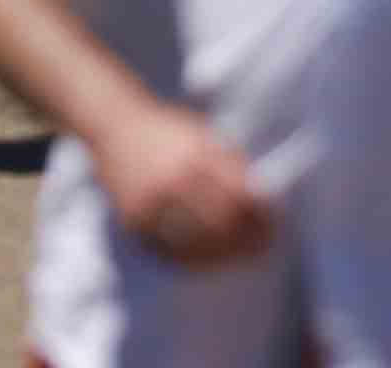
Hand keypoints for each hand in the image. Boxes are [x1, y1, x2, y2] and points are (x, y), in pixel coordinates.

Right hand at [95, 102, 274, 270]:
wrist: (116, 127)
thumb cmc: (169, 129)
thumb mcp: (204, 134)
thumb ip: (230, 164)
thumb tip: (261, 197)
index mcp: (197, 155)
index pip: (238, 195)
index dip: (259, 215)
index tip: (274, 225)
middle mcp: (173, 180)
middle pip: (219, 223)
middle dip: (246, 239)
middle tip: (263, 248)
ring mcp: (150, 203)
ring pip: (194, 243)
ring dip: (223, 255)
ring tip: (241, 258)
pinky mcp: (132, 220)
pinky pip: (166, 250)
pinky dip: (191, 261)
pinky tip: (209, 262)